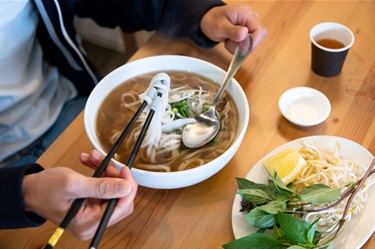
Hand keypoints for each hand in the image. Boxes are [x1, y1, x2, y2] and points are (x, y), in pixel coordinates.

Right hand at [22, 150, 137, 239]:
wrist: (28, 190)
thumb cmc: (43, 189)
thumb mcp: (73, 184)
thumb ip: (101, 186)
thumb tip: (126, 187)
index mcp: (89, 223)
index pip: (121, 207)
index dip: (126, 187)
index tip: (124, 169)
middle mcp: (92, 223)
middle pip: (119, 198)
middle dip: (114, 177)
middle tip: (105, 163)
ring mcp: (92, 215)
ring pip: (112, 190)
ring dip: (105, 171)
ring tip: (93, 158)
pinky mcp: (90, 206)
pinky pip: (103, 188)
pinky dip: (99, 173)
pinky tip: (90, 162)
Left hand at [200, 4, 266, 52]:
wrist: (209, 21)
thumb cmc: (213, 20)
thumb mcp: (219, 26)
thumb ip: (232, 31)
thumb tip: (245, 33)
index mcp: (246, 13)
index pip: (259, 30)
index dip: (253, 42)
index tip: (242, 49)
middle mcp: (251, 19)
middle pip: (258, 38)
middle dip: (244, 46)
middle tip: (230, 43)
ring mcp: (250, 26)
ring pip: (252, 44)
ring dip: (239, 48)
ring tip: (228, 41)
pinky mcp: (248, 34)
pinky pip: (247, 46)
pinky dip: (238, 48)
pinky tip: (231, 42)